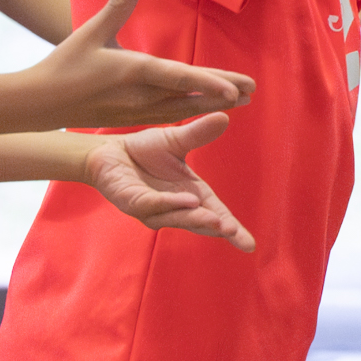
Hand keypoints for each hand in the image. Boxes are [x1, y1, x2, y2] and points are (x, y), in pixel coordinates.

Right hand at [31, 0, 255, 126]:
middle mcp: (140, 96)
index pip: (179, 77)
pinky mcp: (131, 119)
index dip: (209, 83)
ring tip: (242, 101)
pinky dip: (192, 111)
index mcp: (132, 72)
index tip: (236, 89)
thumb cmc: (64, 65)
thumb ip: (118, 5)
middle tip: (254, 91)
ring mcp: (136, 111)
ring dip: (212, 104)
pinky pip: (170, 116)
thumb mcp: (91, 31)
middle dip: (223, 93)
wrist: (38, 104)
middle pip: (190, 96)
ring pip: (183, 109)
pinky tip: (206, 109)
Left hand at [84, 113, 255, 250]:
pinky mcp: (132, 203)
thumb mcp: (176, 140)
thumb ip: (198, 133)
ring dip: (198, 219)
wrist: (110, 152)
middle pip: (200, 222)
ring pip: (178, 217)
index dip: (232, 228)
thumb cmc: (145, 151)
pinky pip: (154, 205)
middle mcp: (173, 207)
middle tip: (233, 231)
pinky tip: (189, 201)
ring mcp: (152, 209)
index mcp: (189, 194)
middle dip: (217, 228)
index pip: (215, 213)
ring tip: (218, 221)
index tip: (249, 244)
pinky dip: (172, 203)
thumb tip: (224, 116)